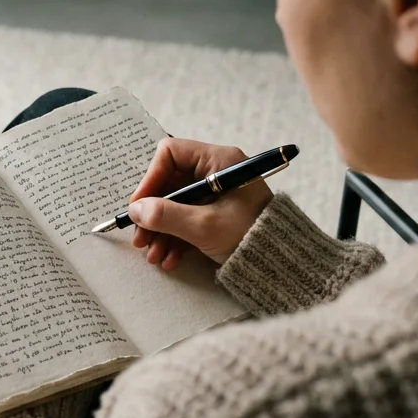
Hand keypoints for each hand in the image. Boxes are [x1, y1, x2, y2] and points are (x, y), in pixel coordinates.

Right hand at [128, 138, 273, 268]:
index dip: (151, 178)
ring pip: (175, 205)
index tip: (139, 205)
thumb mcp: (204, 226)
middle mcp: (216, 172)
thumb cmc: (250, 236)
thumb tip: (136, 210)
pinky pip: (187, 219)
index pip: (171, 154)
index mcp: (219, 161)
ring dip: (160, 230)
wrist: (281, 263)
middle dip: (152, 213)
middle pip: (170, 183)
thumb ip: (166, 216)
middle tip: (140, 237)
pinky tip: (169, 258)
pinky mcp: (216, 213)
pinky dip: (175, 238)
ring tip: (153, 255)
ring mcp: (216, 193)